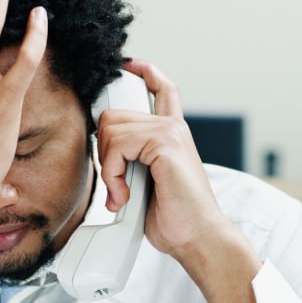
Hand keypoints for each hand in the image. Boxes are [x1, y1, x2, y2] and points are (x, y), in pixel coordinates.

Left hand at [95, 60, 234, 261]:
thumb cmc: (176, 219)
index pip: (163, 89)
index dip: (145, 72)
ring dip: (108, 168)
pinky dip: (112, 174)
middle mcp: (173, 128)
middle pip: (114, 115)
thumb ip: (131, 162)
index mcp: (173, 135)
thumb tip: (105, 155)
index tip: (128, 65)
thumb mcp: (146, 184)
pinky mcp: (165, 142)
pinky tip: (124, 195)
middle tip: (115, 182)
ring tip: (122, 194)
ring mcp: (170, 132)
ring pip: (110, 129)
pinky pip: (118, 145)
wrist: (197, 237)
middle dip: (104, 151)